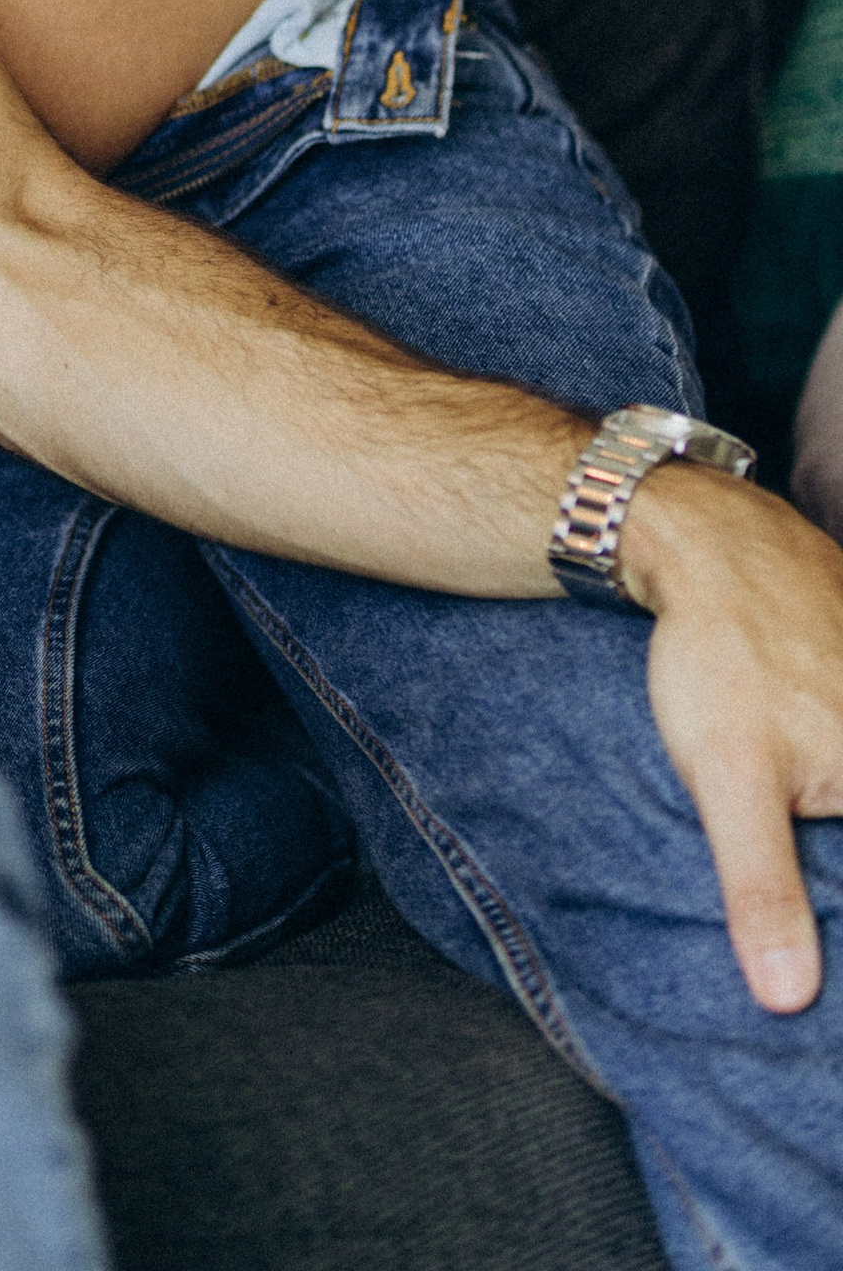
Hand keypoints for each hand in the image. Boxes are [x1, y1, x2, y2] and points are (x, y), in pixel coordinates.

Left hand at [629, 464, 842, 1009]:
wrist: (711, 540)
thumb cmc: (722, 654)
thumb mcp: (730, 780)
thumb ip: (763, 890)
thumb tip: (786, 1002)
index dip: (833, 933)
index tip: (820, 969)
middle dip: (829, 892)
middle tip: (797, 916)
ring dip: (825, 848)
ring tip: (802, 881)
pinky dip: (827, 780)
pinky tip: (807, 788)